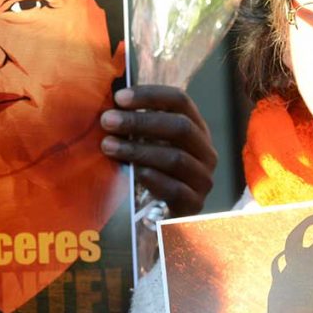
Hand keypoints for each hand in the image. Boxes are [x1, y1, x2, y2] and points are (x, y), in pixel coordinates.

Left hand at [100, 85, 216, 217]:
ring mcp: (203, 178)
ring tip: (108, 146)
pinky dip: (154, 179)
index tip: (119, 98)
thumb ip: (136, 126)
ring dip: (139, 150)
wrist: (163, 217)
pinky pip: (176, 189)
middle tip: (107, 121)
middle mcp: (205, 151)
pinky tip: (135, 173)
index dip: (150, 96)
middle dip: (140, 122)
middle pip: (180, 127)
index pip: (180, 101)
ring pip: (176, 158)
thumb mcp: (147, 145)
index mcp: (195, 129)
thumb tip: (108, 105)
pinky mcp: (195, 204)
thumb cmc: (151, 171)